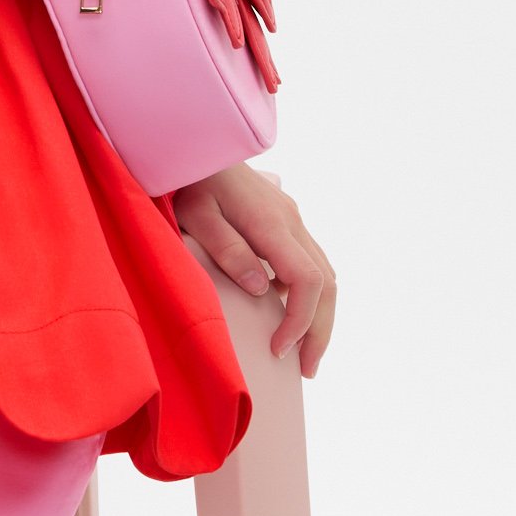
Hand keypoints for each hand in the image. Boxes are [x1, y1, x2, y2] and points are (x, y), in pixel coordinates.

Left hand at [171, 162, 336, 375]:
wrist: (195, 144)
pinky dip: (311, 296)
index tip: (279, 349)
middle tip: (306, 370)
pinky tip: (291, 316)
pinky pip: (311, 263)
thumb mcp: (196, 217)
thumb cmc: (188, 181)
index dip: (300, 321)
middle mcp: (292, 221)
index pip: (307, 281)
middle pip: (327, 282)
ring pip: (325, 273)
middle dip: (320, 330)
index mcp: (273, 224)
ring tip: (305, 353)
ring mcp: (292, 220)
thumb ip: (228, 251)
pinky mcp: (286, 221)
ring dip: (320, 315)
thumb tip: (261, 290)